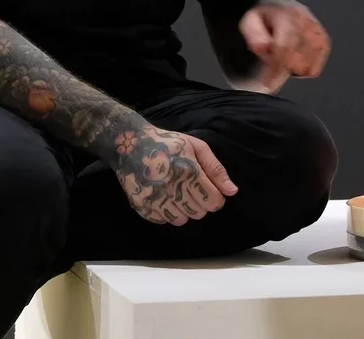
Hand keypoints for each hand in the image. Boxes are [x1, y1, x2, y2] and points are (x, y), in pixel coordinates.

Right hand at [112, 125, 236, 225]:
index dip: (216, 199)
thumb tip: (232, 191)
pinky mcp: (141, 206)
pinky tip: (164, 197)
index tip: (211, 192)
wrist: (131, 144)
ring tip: (178, 193)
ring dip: (184, 210)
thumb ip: (216, 170)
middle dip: (201, 204)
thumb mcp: (197, 147)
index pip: (213, 202)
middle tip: (193, 190)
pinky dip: (166, 212)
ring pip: (181, 220)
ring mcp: (155, 199)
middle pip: (198, 213)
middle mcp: (171, 188)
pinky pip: (163, 220)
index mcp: (188, 172)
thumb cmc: (169, 143)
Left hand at [238, 0, 330, 93]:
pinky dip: (303, 69)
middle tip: (270, 66)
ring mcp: (318, 32)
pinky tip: (294, 61)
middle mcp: (307, 22)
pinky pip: (315, 67)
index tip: (267, 82)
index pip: (284, 46)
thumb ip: (254, 35)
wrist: (280, 5)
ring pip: (307, 65)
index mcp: (287, 15)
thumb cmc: (264, 17)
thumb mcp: (250, 21)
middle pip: (296, 58)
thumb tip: (265, 48)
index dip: (275, 67)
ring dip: (292, 69)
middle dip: (281, 69)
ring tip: (282, 59)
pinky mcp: (324, 41)